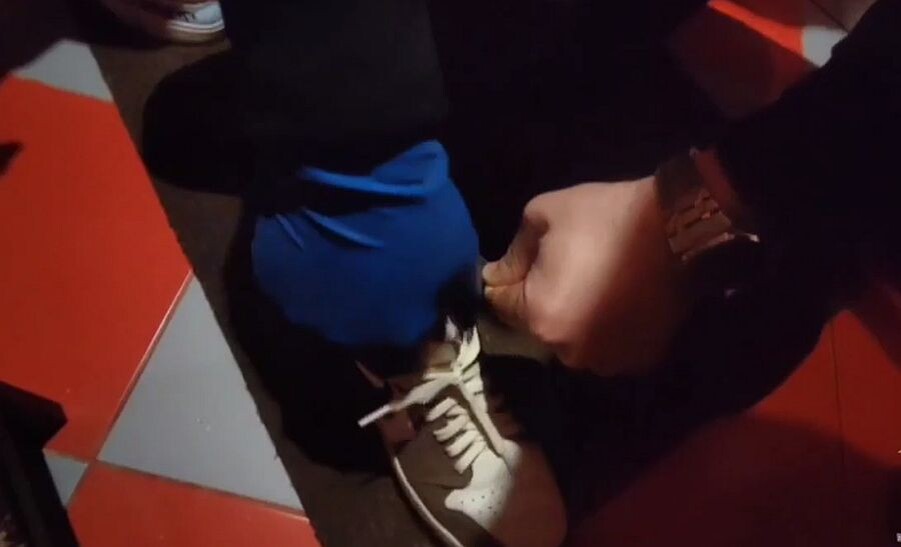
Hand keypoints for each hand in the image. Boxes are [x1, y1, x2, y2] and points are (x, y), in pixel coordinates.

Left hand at [483, 177, 689, 374]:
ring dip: (575, 317)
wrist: (681, 230)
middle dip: (541, 297)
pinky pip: (607, 345)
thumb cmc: (606, 218)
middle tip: (564, 265)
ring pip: (572, 338)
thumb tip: (497, 275)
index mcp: (540, 318)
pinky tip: (620, 300)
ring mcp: (607, 361)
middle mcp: (568, 351)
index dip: (506, 277)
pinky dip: (607, 328)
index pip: (500, 302)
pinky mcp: (640, 360)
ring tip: (595, 284)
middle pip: (536, 323)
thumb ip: (512, 252)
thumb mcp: (541, 215)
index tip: (524, 258)